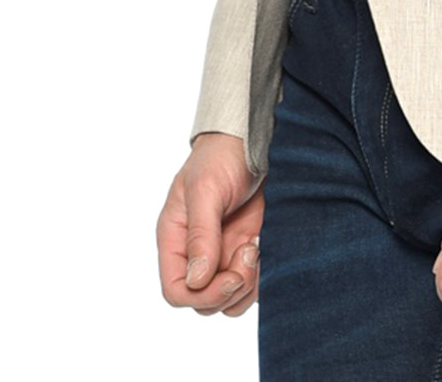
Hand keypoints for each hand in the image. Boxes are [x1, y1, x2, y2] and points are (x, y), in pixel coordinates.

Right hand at [157, 132, 264, 316]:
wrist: (254, 138)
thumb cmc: (221, 156)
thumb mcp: (206, 189)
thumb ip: (200, 234)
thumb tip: (196, 280)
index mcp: (176, 240)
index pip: (176, 291)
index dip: (201, 294)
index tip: (229, 276)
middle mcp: (197, 253)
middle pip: (204, 302)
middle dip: (230, 288)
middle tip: (249, 251)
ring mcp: (224, 253)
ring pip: (230, 300)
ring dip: (247, 285)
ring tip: (256, 246)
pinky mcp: (247, 249)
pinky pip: (252, 284)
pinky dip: (261, 276)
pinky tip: (265, 244)